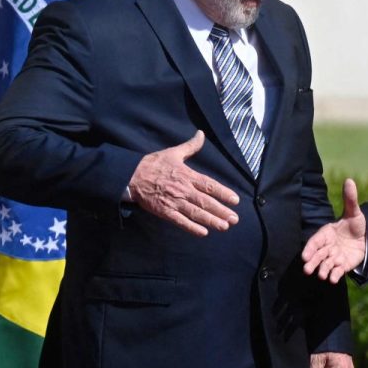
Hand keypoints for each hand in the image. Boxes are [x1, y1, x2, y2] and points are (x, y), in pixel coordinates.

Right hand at [125, 131, 239, 236]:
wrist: (132, 176)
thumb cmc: (153, 164)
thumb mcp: (174, 152)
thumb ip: (190, 146)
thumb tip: (201, 134)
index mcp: (187, 175)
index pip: (209, 185)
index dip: (223, 193)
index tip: (236, 200)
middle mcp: (183, 189)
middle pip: (206, 201)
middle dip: (221, 211)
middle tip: (234, 219)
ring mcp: (174, 201)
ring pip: (196, 213)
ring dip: (211, 220)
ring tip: (224, 226)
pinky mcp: (164, 211)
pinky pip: (180, 221)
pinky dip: (191, 227)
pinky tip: (203, 233)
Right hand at [301, 178, 367, 281]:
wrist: (367, 237)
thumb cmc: (355, 224)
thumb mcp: (354, 212)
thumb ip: (350, 199)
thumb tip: (349, 180)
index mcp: (326, 233)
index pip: (315, 241)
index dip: (310, 248)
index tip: (305, 255)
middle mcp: (328, 246)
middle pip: (317, 255)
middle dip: (312, 262)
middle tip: (307, 269)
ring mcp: (334, 257)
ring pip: (325, 264)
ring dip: (322, 270)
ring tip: (321, 275)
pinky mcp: (342, 265)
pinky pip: (336, 271)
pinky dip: (334, 275)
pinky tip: (333, 279)